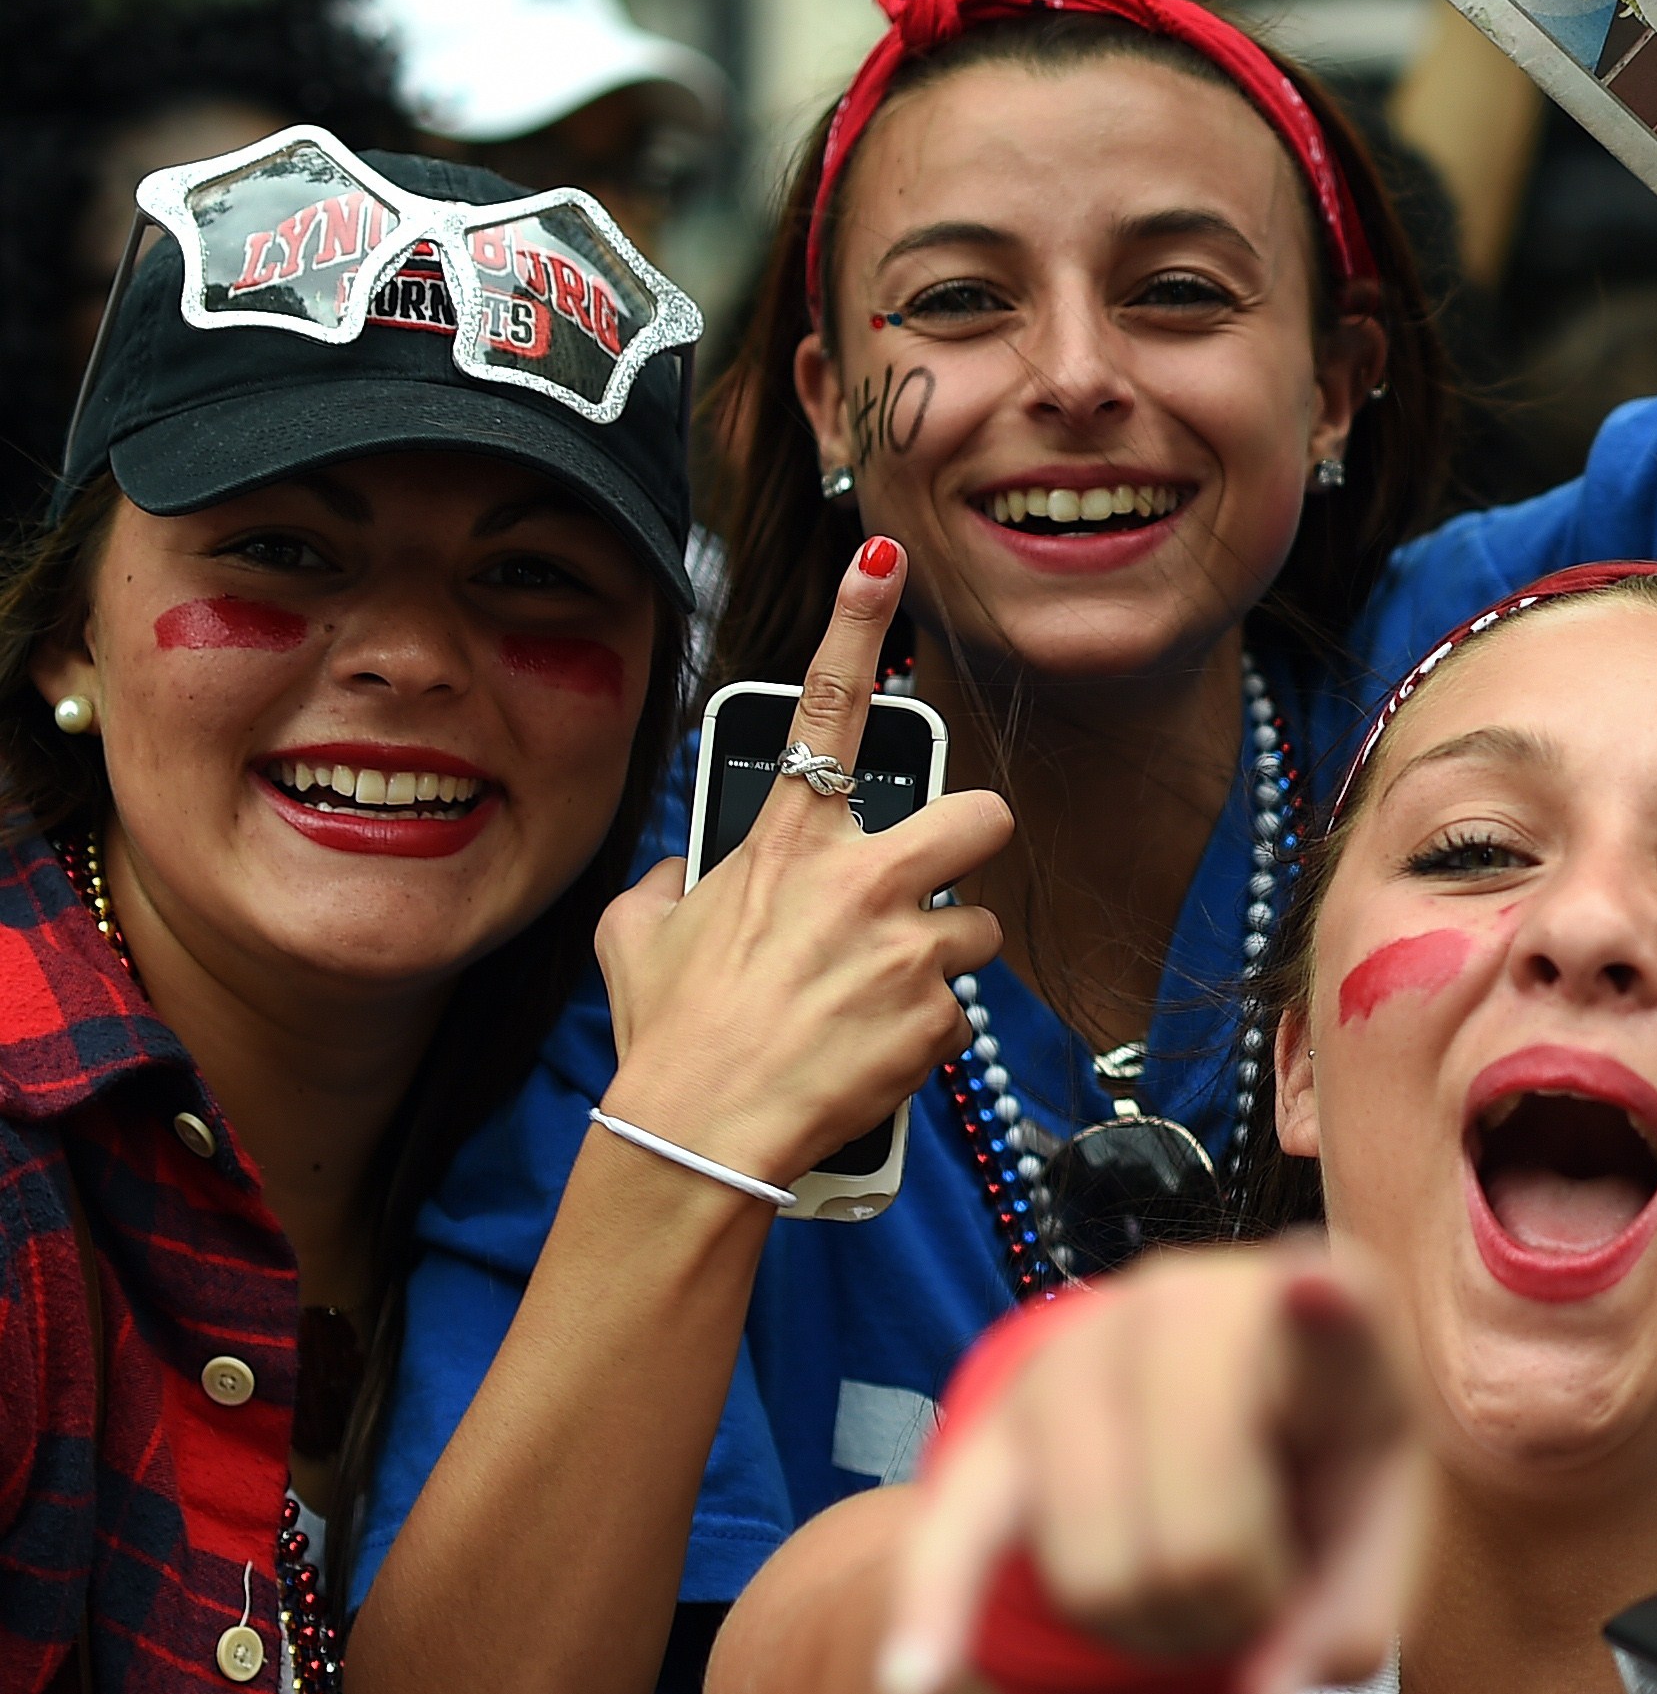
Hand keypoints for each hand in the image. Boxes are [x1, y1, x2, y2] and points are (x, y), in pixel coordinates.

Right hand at [596, 539, 1013, 1194]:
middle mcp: (861, 880)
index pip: (825, 707)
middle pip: (981, 815)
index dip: (857, 623)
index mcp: (787, 844)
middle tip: (930, 879)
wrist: (701, 1133)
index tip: (881, 560)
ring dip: (943, 958)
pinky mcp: (938, 1015)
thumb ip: (671, 885)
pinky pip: (962, 1014)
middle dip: (969, 843)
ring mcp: (907, 947)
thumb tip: (686, 872)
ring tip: (877, 998)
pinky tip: (874, 1052)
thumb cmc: (668, 1036)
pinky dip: (928, 1035)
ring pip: (978, 926)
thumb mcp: (639, 937)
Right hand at [881, 1247, 1415, 1693]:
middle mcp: (1190, 1310)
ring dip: (1151, 1635)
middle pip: (1201, 1546)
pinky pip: (952, 1536)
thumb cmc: (1316, 1474)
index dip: (1327, 1304)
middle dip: (1231, 1617)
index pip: (1336, 1308)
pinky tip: (917, 1679)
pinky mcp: (994, 1422)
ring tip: (1192, 1585)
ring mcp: (1076, 1356)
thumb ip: (1345, 1627)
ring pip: (1098, 1579)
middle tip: (1258, 1587)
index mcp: (1324, 1327)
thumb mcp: (1371, 1541)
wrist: (1221, 1411)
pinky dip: (936, 1612)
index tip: (1313, 1282)